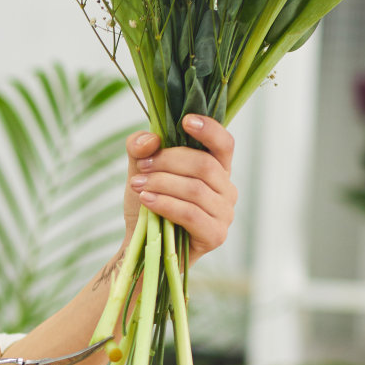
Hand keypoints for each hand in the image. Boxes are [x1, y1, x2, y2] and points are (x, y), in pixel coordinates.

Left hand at [121, 114, 236, 264]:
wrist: (141, 244)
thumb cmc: (148, 204)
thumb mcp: (140, 169)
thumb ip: (141, 148)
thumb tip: (150, 140)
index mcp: (217, 169)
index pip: (224, 144)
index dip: (210, 129)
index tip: (186, 121)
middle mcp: (227, 190)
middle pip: (204, 164)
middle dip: (168, 161)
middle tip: (141, 167)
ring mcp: (225, 214)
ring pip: (195, 189)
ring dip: (162, 183)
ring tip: (137, 185)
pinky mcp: (215, 235)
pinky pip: (190, 213)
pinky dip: (165, 204)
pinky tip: (146, 200)